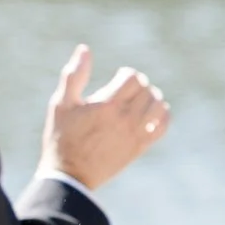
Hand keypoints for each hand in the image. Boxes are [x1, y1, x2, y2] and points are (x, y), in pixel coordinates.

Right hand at [39, 45, 170, 189]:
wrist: (70, 175)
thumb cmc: (62, 137)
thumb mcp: (61, 104)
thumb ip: (74, 75)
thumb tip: (84, 49)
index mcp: (107, 105)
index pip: (133, 77)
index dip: (127, 74)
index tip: (118, 78)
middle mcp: (125, 118)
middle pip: (147, 89)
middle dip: (139, 84)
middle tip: (127, 89)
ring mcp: (135, 134)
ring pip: (158, 105)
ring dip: (152, 98)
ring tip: (140, 100)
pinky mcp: (140, 147)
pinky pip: (162, 126)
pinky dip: (162, 115)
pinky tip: (152, 114)